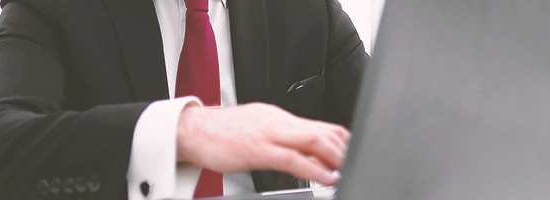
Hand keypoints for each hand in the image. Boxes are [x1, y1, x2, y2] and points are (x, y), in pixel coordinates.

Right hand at [176, 102, 349, 184]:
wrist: (192, 130)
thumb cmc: (223, 133)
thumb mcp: (259, 130)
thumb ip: (284, 140)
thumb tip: (308, 155)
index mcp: (280, 117)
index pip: (322, 125)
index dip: (343, 141)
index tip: (353, 155)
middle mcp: (279, 122)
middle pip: (324, 131)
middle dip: (345, 150)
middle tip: (357, 165)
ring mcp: (269, 134)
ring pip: (314, 141)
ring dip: (336, 158)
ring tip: (346, 171)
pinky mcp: (258, 149)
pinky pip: (293, 159)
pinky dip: (315, 169)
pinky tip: (326, 178)